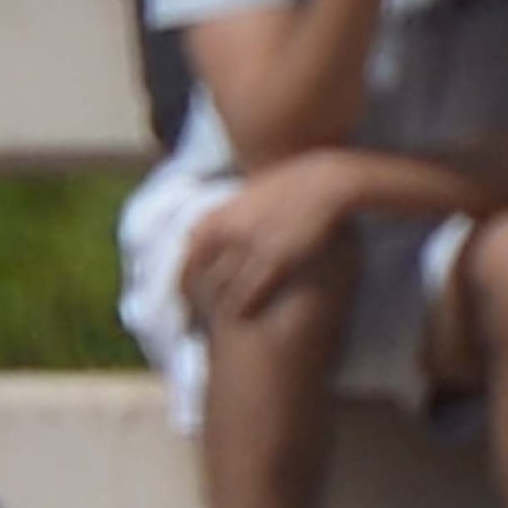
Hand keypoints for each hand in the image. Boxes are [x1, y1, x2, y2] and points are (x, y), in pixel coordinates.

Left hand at [179, 152, 364, 325]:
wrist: (324, 181)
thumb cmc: (291, 185)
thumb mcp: (249, 195)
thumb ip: (230, 215)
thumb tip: (217, 229)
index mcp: (219, 215)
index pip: (188, 257)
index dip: (183, 283)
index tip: (185, 301)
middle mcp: (228, 231)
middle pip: (200, 277)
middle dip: (196, 303)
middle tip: (198, 322)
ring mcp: (251, 246)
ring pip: (222, 288)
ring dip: (219, 309)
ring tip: (221, 325)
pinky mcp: (276, 260)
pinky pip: (249, 293)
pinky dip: (242, 309)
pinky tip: (244, 318)